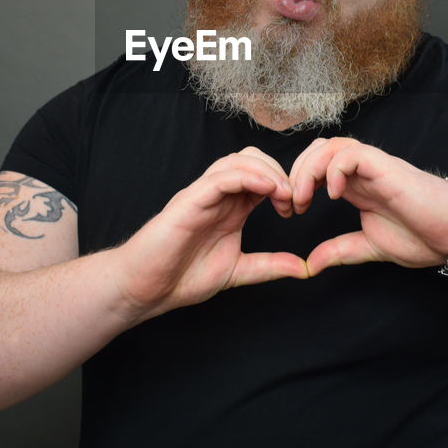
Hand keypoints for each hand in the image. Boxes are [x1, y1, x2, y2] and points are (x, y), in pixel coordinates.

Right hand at [115, 147, 307, 319]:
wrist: (145, 289)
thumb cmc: (181, 277)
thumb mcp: (238, 271)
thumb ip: (269, 266)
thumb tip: (302, 268)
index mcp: (230, 208)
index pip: (261, 176)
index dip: (284, 184)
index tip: (297, 208)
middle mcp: (217, 196)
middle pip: (252, 158)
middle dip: (279, 172)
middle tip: (292, 200)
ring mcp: (202, 195)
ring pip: (237, 161)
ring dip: (267, 171)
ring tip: (282, 194)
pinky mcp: (189, 202)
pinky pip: (220, 178)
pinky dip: (247, 177)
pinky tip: (265, 189)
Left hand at [288, 137, 447, 274]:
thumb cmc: (423, 237)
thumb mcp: (369, 246)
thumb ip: (339, 250)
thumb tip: (310, 265)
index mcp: (357, 186)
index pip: (317, 165)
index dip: (298, 182)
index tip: (292, 211)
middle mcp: (363, 171)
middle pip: (318, 148)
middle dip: (297, 171)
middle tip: (292, 203)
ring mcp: (375, 166)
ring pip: (332, 145)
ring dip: (310, 168)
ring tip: (306, 198)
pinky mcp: (386, 167)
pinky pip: (352, 154)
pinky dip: (334, 169)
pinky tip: (333, 194)